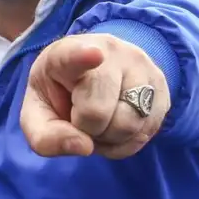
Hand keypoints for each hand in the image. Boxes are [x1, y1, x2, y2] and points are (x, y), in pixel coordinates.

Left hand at [20, 34, 169, 159]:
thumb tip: (84, 147)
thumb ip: (46, 137)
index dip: (82, 56)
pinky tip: (116, 125)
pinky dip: (127, 142)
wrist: (93, 73)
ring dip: (109, 138)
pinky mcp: (161, 85)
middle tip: (80, 117)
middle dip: (86, 128)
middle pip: (97, 110)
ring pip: (129, 123)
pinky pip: (146, 131)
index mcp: (66, 53)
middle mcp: (109, 51)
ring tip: (100, 122)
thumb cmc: (60, 94)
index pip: (74, 54)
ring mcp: (139, 65)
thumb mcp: (37, 115)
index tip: (94, 54)